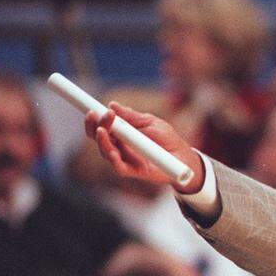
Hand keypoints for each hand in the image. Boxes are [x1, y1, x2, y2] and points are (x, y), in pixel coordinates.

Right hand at [85, 102, 204, 192]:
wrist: (183, 156)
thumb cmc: (166, 138)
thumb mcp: (150, 121)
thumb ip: (132, 116)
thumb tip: (113, 105)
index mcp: (121, 133)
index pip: (101, 126)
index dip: (94, 119)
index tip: (92, 110)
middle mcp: (118, 146)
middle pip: (99, 138)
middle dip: (94, 126)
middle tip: (96, 116)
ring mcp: (124, 159)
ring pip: (106, 151)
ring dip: (102, 141)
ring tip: (102, 130)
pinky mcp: (133, 171)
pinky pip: (119, 167)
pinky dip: (113, 159)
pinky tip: (112, 151)